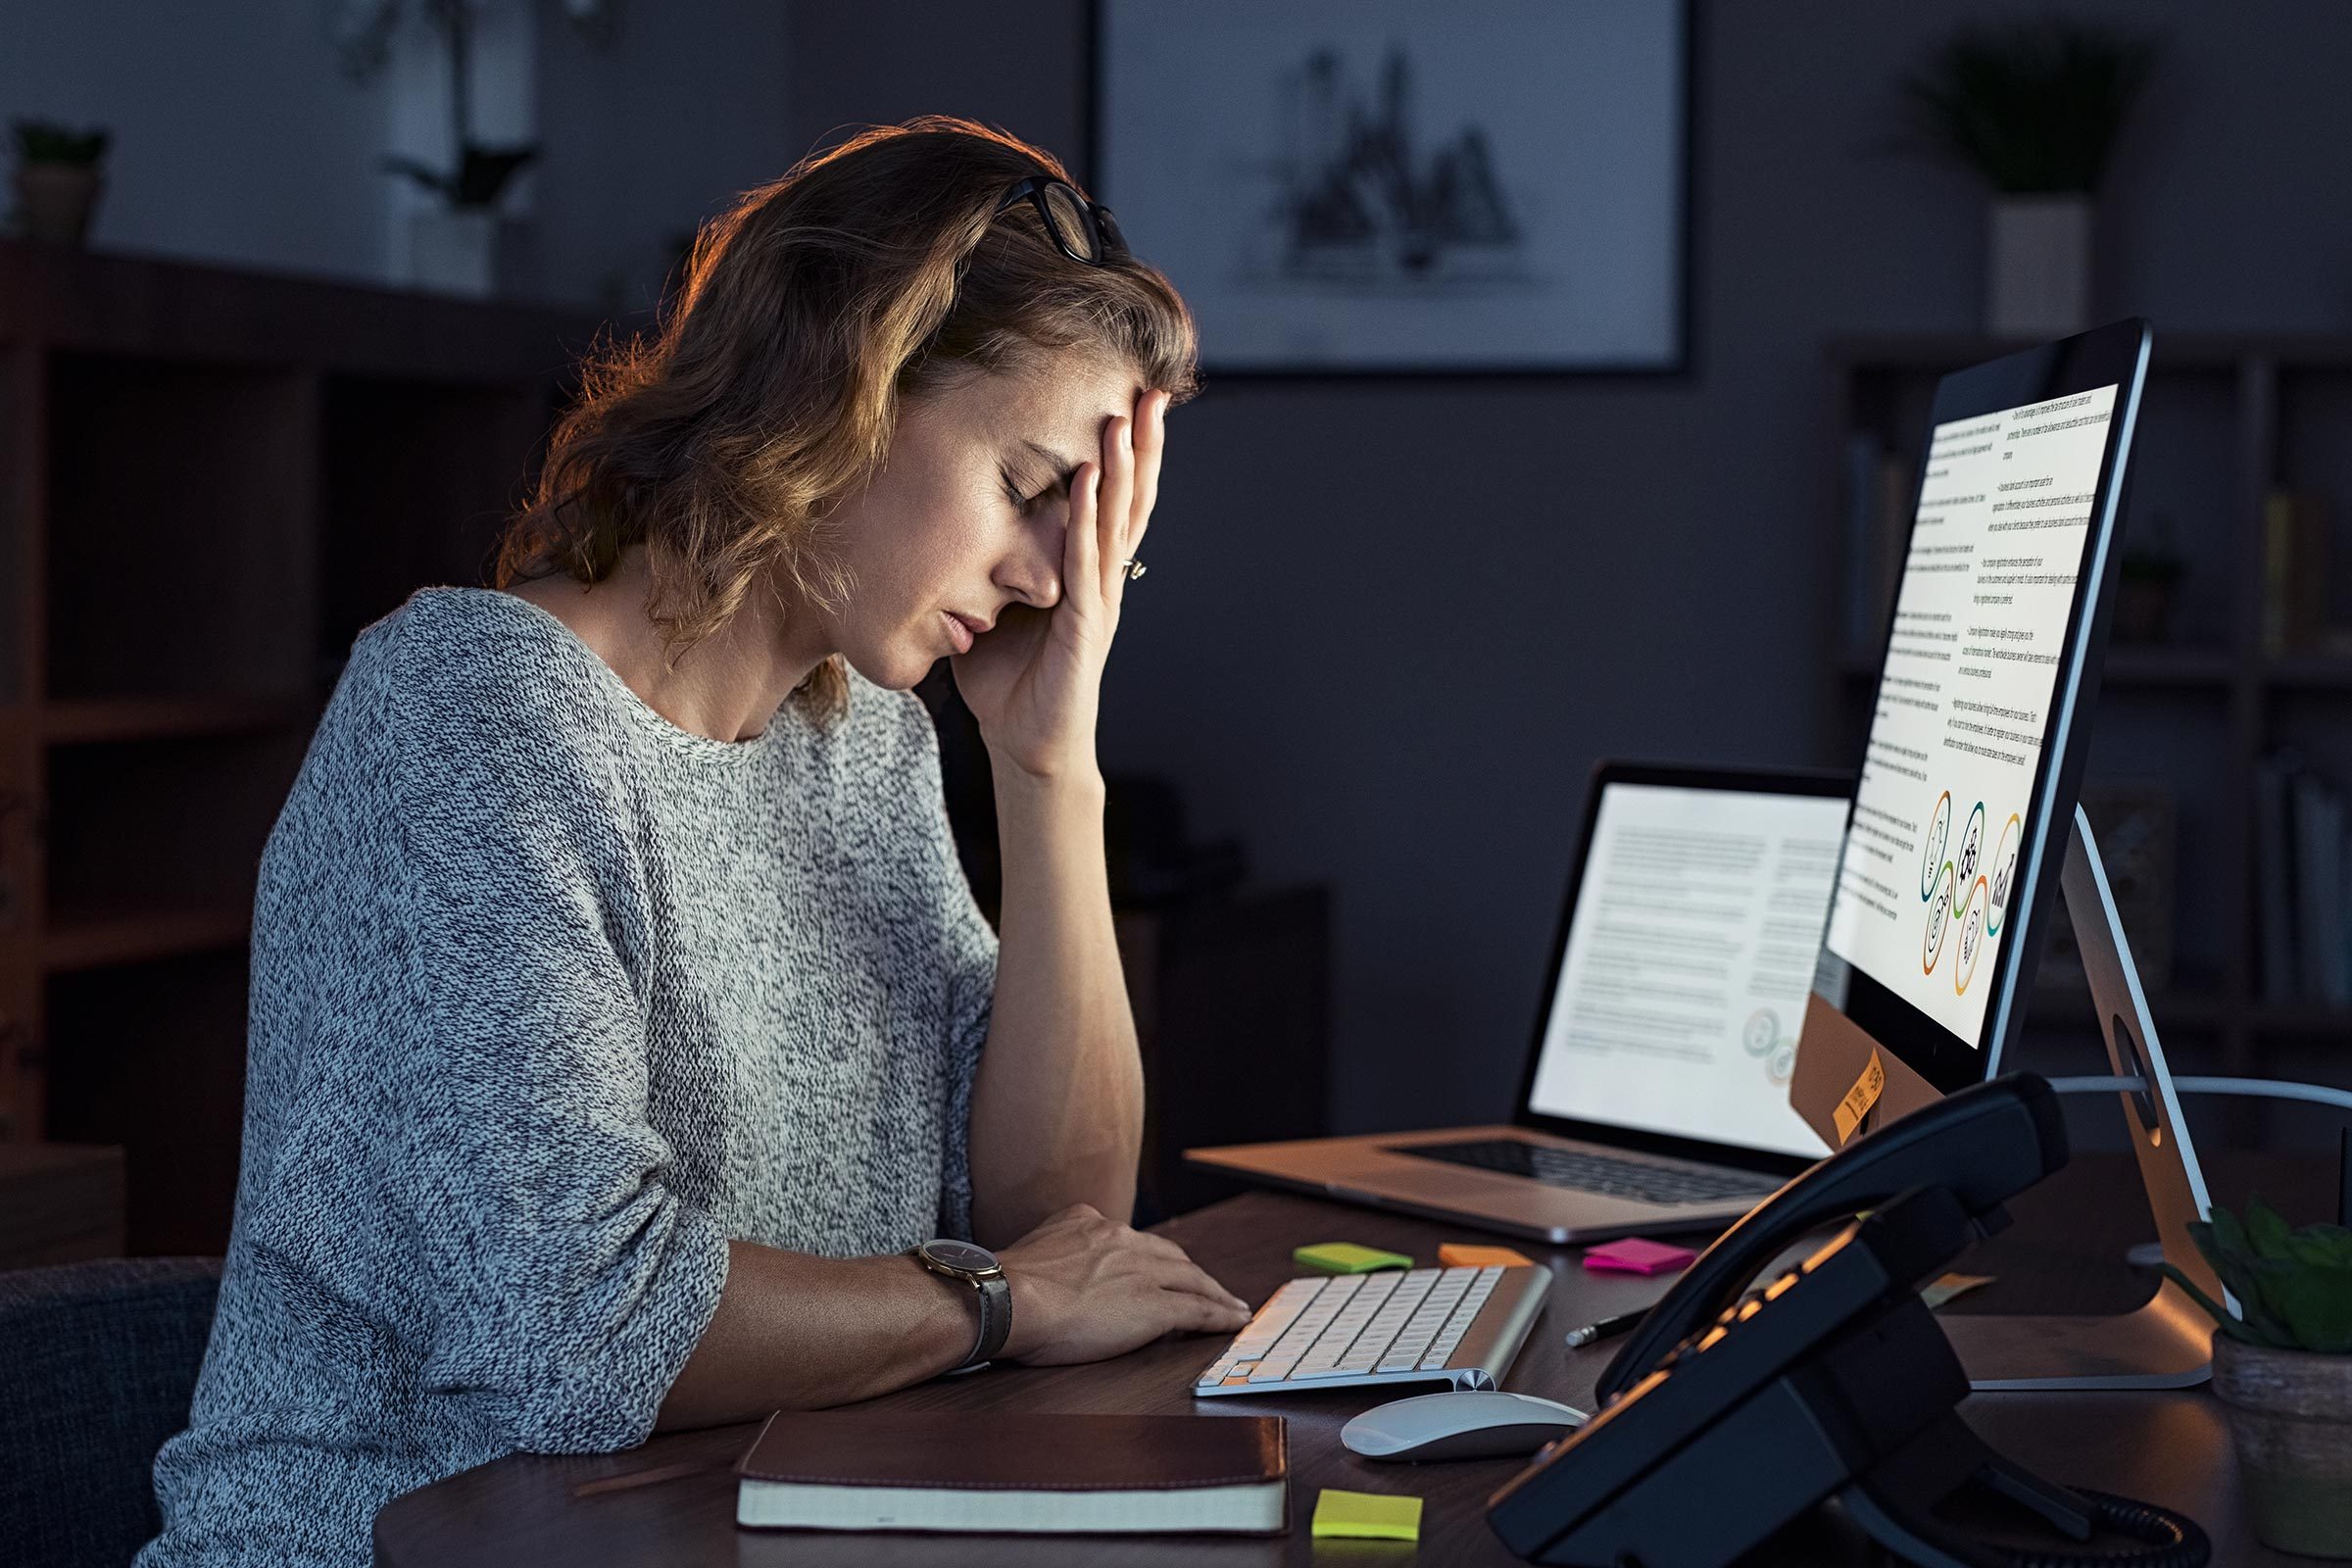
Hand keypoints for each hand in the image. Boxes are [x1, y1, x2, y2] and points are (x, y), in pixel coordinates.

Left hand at [951, 388, 1169, 781]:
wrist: (1027, 744)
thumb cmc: (1011, 681)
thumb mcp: (994, 608)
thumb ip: (990, 566)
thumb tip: (952, 524)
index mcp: (1087, 571)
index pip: (1114, 501)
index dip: (1128, 454)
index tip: (1136, 401)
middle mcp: (1103, 579)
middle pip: (1132, 499)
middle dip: (1143, 445)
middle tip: (1156, 391)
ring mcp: (1099, 600)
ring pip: (1117, 522)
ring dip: (1122, 469)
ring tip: (1127, 419)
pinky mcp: (1086, 625)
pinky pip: (1088, 561)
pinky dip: (1089, 518)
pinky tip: (1089, 480)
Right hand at [995, 1202, 1251, 1365]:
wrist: (1008, 1298)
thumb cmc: (1003, 1290)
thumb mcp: (1029, 1255)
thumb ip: (1049, 1258)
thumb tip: (1046, 1280)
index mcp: (1086, 1222)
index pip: (1130, 1241)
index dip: (1151, 1258)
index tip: (1159, 1268)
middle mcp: (1119, 1238)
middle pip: (1168, 1255)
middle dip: (1189, 1272)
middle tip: (1207, 1287)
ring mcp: (1140, 1270)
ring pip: (1192, 1278)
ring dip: (1215, 1293)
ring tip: (1231, 1306)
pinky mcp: (1155, 1304)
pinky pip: (1198, 1309)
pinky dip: (1220, 1314)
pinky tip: (1233, 1320)